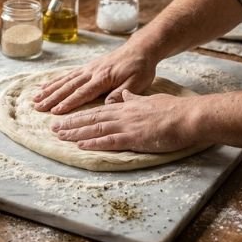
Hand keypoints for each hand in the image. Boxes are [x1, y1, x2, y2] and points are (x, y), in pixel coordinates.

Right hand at [32, 44, 156, 113]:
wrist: (140, 49)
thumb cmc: (140, 67)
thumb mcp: (138, 82)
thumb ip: (122, 94)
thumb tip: (107, 105)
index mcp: (103, 78)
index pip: (83, 92)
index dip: (69, 102)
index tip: (56, 111)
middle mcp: (92, 72)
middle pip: (68, 86)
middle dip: (52, 97)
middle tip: (38, 107)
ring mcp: (88, 68)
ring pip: (64, 80)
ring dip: (49, 89)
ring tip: (36, 98)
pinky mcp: (87, 67)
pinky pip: (68, 75)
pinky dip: (55, 80)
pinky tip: (45, 86)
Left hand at [50, 90, 203, 152]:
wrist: (189, 116)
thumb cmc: (173, 110)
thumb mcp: (149, 100)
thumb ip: (134, 99)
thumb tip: (123, 96)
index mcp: (125, 106)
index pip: (97, 110)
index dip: (79, 113)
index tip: (65, 116)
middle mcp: (122, 114)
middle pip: (91, 118)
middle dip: (71, 122)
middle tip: (52, 127)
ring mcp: (127, 125)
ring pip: (96, 128)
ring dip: (76, 132)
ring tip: (60, 135)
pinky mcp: (134, 137)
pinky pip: (110, 141)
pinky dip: (94, 143)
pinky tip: (81, 145)